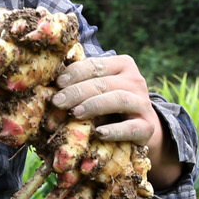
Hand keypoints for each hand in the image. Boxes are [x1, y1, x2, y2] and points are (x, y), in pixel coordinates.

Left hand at [52, 53, 176, 182]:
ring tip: (75, 113)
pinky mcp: (147, 127)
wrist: (141, 127)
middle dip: (77, 92)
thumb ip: (82, 83)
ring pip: (119, 99)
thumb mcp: (98, 89)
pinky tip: (99, 133)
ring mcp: (143, 103)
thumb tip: (51, 85)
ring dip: (94, 105)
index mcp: (122, 65)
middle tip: (58, 102)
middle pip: (104, 83)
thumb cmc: (110, 104)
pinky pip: (131, 128)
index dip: (75, 73)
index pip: (96, 65)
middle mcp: (135, 80)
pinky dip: (114, 131)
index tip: (58, 84)